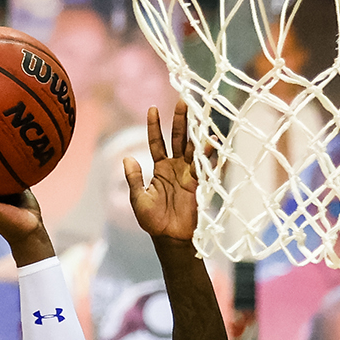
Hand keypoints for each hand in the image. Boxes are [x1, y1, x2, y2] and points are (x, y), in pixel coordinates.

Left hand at [125, 103, 201, 246]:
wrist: (169, 238)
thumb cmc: (152, 221)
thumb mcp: (138, 199)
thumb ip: (134, 178)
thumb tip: (126, 158)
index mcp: (160, 168)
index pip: (156, 141)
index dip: (154, 125)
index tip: (152, 108)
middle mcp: (175, 167)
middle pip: (178, 138)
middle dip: (180, 120)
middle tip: (182, 101)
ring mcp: (188, 174)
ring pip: (193, 148)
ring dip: (196, 133)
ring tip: (200, 116)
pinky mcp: (198, 184)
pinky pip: (204, 167)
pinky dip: (209, 156)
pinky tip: (212, 143)